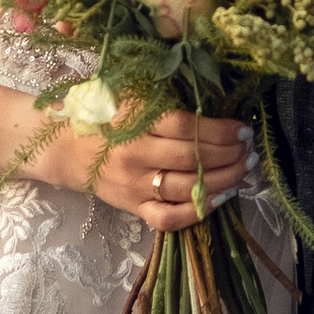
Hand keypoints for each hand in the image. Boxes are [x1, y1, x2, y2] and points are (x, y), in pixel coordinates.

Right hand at [33, 106, 251, 235]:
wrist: (63, 148)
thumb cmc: (102, 114)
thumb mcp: (130, 94)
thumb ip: (165, 96)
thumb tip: (214, 98)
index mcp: (135, 122)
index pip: (188, 127)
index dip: (221, 130)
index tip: (243, 128)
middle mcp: (135, 156)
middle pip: (193, 159)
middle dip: (231, 155)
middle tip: (249, 150)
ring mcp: (134, 186)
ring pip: (188, 189)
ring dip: (224, 181)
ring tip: (243, 171)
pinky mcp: (132, 208)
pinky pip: (169, 218)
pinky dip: (198, 213)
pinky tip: (219, 198)